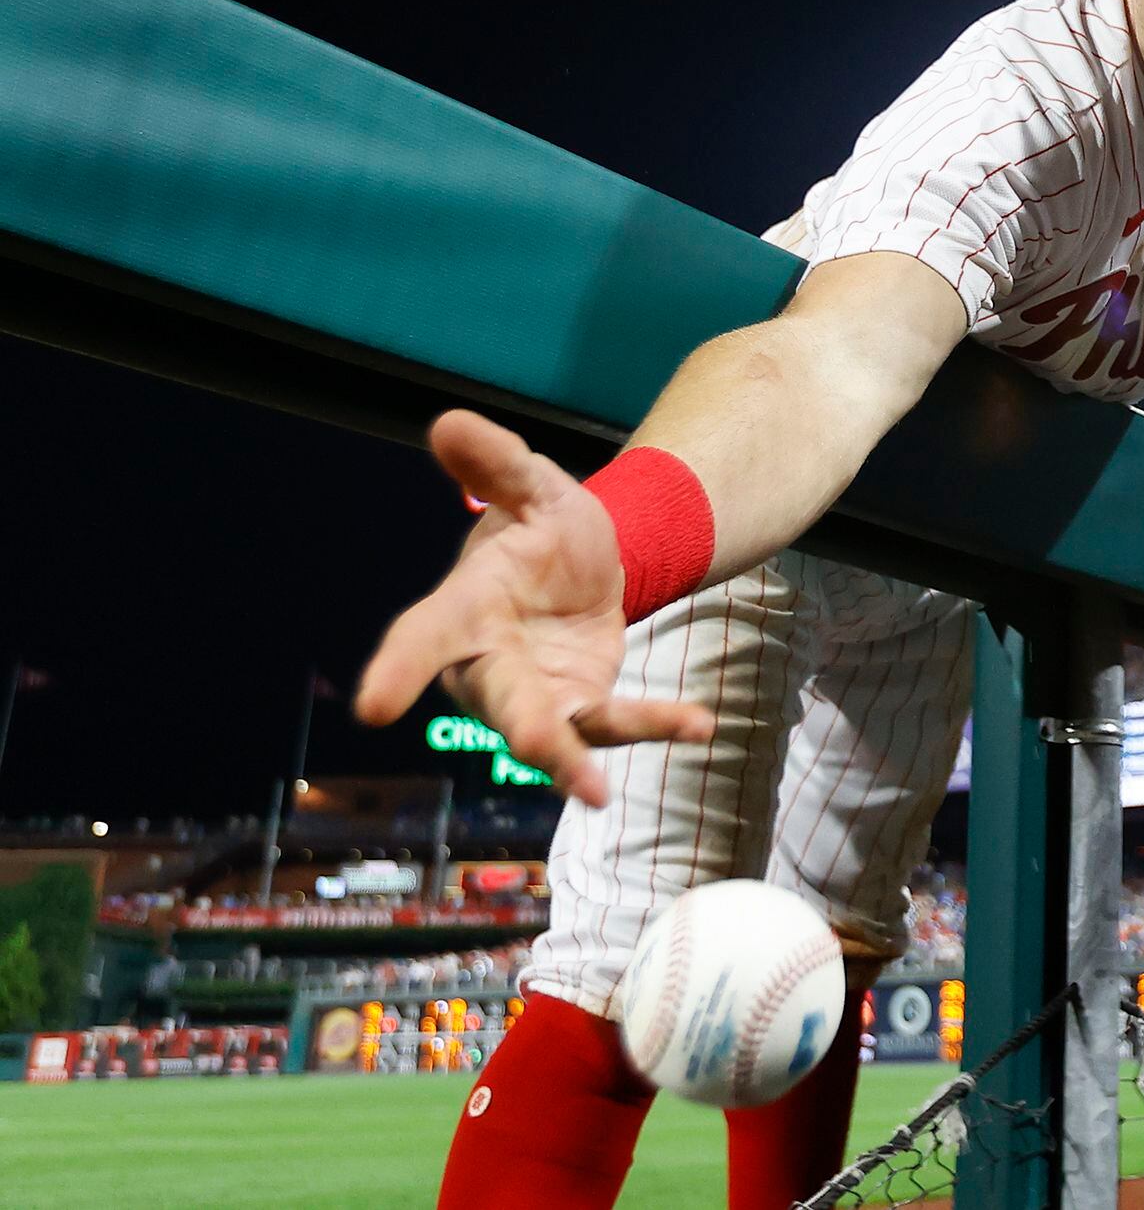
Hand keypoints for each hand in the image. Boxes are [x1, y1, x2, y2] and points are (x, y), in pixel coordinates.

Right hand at [353, 411, 714, 805]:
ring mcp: (535, 696)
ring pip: (553, 733)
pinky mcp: (582, 707)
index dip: (398, 669)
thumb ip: (496, 463)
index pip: (422, 636)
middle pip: (499, 701)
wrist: (588, 560)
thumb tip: (450, 423)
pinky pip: (613, 722)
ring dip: (575, 761)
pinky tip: (698, 724)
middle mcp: (489, 665)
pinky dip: (655, 724)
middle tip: (542, 751)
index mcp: (464, 608)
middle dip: (521, 728)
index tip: (373, 706)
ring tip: (596, 792)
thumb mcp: (531, 487)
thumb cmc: (540, 527)